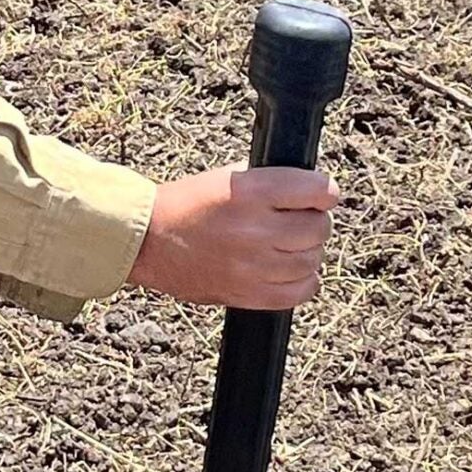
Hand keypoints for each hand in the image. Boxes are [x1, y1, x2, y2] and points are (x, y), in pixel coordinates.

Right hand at [127, 165, 340, 310]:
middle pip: (319, 228)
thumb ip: (270, 182)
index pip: (318, 190)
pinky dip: (302, 280)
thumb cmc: (185, 205)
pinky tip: (285, 270)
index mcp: (250, 192)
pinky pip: (301, 291)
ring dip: (305, 251)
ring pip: (312, 260)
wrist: (146, 242)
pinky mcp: (249, 294)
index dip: (324, 192)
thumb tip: (309, 191)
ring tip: (283, 245)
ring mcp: (253, 266)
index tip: (319, 195)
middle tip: (295, 221)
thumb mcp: (227, 177)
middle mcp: (255, 229)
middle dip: (313, 221)